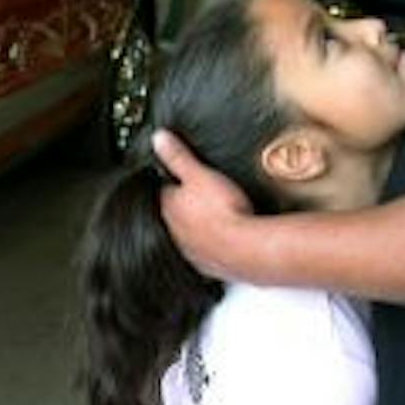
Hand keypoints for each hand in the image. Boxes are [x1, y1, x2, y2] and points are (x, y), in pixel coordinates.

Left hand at [153, 129, 257, 281]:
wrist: (246, 249)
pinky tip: (227, 240)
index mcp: (170, 208)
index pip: (166, 192)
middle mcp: (176, 232)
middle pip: (177, 215)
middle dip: (187, 206)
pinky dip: (214, 246)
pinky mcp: (209, 265)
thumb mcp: (199, 174)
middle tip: (204, 197)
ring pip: (191, 235)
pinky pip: (208, 253)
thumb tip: (158, 139)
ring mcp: (192, 250)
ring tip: (217, 218)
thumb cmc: (224, 211)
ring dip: (200, 227)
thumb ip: (178, 156)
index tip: (185, 178)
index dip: (176, 182)